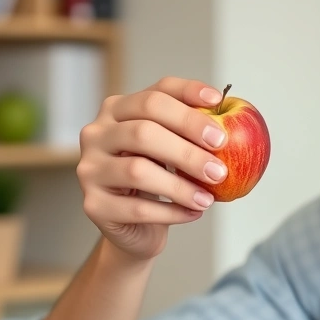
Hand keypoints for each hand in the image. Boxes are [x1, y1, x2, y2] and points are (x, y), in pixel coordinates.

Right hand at [76, 77, 229, 260]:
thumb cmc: (157, 177)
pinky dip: (172, 212)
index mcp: (117, 109)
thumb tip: (230, 115)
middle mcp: (96, 134)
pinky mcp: (93, 205)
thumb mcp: (171, 147)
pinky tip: (194, 212)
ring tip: (209, 198)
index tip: (219, 104)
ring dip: (181, 186)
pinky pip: (137, 208)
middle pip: (144, 131)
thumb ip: (190, 131)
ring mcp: (90, 169)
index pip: (154, 94)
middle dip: (188, 149)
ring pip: (138, 171)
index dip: (188, 96)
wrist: (133, 224)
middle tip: (220, 167)